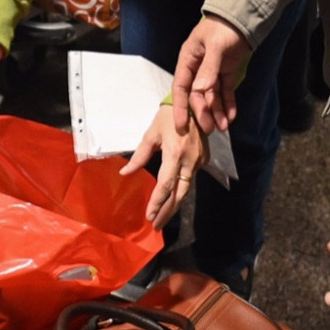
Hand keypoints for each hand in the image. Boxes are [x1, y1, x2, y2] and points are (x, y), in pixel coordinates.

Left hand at [121, 105, 209, 229]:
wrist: (195, 103)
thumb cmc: (168, 117)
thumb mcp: (151, 134)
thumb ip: (139, 156)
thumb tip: (125, 173)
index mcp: (174, 153)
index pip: (165, 184)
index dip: (157, 202)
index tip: (150, 216)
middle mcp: (189, 161)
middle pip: (179, 194)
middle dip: (167, 212)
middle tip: (156, 226)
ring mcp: (199, 162)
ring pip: (186, 190)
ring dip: (174, 205)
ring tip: (162, 218)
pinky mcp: (204, 160)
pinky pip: (191, 179)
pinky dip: (181, 191)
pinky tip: (172, 199)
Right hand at [173, 16, 250, 133]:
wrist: (243, 17)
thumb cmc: (224, 27)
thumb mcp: (215, 46)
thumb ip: (208, 68)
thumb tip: (200, 90)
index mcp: (188, 59)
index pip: (181, 87)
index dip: (180, 107)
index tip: (180, 125)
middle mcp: (198, 68)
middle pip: (198, 95)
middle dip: (203, 112)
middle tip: (211, 129)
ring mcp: (212, 71)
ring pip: (212, 96)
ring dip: (217, 111)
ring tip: (224, 127)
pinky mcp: (227, 72)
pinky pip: (225, 91)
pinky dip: (228, 104)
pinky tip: (232, 116)